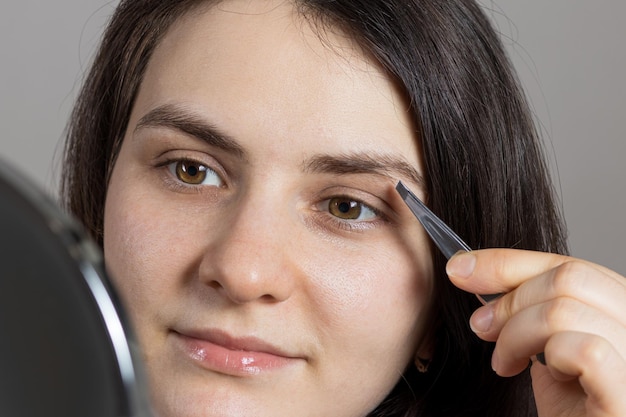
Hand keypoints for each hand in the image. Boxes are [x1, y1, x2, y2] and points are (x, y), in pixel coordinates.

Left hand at [446, 249, 625, 416]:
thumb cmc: (574, 408)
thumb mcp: (549, 345)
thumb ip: (532, 307)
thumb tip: (476, 269)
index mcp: (624, 310)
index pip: (571, 265)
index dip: (508, 262)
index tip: (462, 268)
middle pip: (569, 278)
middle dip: (509, 301)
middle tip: (483, 328)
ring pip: (565, 310)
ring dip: (516, 334)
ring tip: (506, 363)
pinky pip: (584, 351)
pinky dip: (551, 358)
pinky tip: (550, 378)